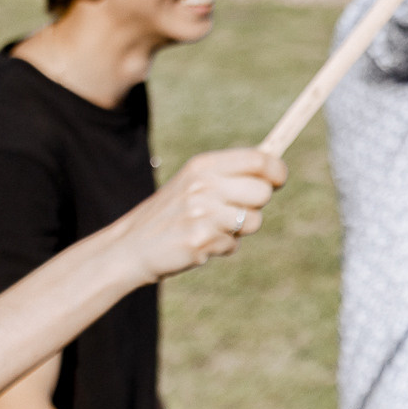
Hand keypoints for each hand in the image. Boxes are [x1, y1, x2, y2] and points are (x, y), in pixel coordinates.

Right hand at [116, 148, 285, 279]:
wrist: (128, 248)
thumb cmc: (170, 214)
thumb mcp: (194, 183)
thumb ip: (229, 175)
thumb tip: (275, 168)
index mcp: (203, 165)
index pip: (258, 160)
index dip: (277, 171)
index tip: (279, 180)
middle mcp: (203, 185)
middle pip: (262, 192)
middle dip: (255, 206)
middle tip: (233, 212)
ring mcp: (202, 212)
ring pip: (252, 222)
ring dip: (238, 231)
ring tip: (211, 229)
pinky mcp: (200, 239)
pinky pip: (233, 245)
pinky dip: (221, 248)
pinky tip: (198, 244)